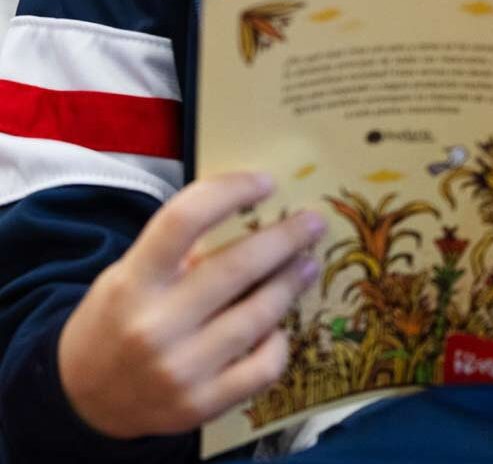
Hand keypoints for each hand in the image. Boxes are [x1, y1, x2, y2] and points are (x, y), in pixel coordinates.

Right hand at [58, 173, 324, 438]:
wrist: (85, 398)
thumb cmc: (118, 322)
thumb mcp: (128, 279)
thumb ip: (177, 255)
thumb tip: (252, 221)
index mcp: (131, 283)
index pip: (183, 220)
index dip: (229, 192)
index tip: (265, 182)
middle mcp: (154, 326)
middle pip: (237, 267)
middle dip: (285, 239)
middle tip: (313, 223)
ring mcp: (180, 369)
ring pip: (260, 316)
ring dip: (291, 284)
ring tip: (307, 264)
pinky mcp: (202, 404)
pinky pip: (264, 366)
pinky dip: (278, 342)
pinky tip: (279, 327)